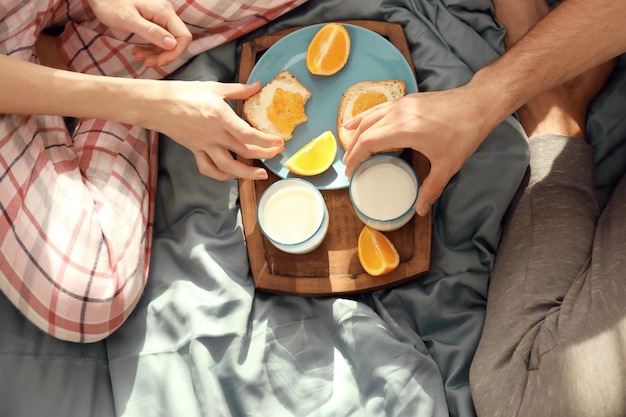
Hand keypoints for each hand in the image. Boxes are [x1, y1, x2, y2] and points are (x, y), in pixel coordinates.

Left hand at [86, 0, 191, 66]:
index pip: (183, 37)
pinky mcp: (154, 21)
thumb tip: (172, 44)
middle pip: (177, 41)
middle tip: (146, 62)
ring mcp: (161, 17)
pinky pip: (160, 39)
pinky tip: (138, 51)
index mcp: (164, 12)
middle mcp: (166, 13)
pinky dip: (151, 48)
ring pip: (168, 42)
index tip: (158, 62)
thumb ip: (152, 32)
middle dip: (164, 56)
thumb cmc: (110, 3)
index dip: (174, 53)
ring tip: (138, 56)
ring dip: (156, 54)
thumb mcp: (129, 20)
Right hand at [146, 80, 283, 180]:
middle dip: (264, 154)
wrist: (157, 104)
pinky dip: (221, 175)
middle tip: (276, 153)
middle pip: (244, 151)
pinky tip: (231, 175)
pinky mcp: (195, 150)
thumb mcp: (215, 88)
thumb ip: (239, 90)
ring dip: (246, 173)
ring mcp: (204, 145)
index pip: (249, 135)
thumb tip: (258, 85)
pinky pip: (208, 168)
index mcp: (220, 117)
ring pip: (228, 166)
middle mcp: (214, 134)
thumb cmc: (184, 92)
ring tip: (261, 174)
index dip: (266, 141)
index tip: (279, 141)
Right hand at [342, 87, 492, 215]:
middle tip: (348, 166)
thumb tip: (420, 210)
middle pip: (366, 130)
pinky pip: (379, 108)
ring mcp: (402, 104)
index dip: (356, 157)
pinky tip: (359, 121)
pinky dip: (366, 117)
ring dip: (357, 131)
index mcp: (404, 129)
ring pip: (370, 116)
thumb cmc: (464, 133)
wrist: (478, 104)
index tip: (350, 171)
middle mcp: (398, 113)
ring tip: (347, 143)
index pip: (368, 142)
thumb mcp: (447, 165)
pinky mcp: (408, 100)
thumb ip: (431, 188)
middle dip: (353, 148)